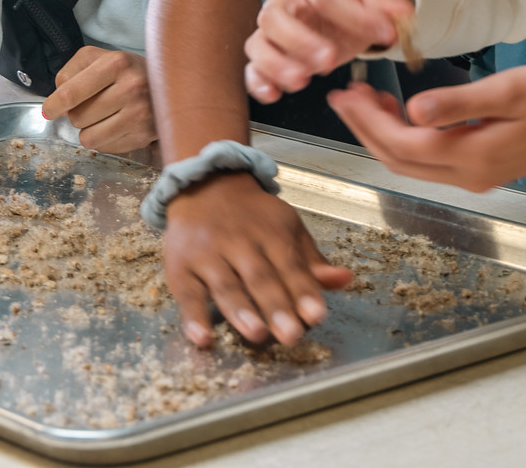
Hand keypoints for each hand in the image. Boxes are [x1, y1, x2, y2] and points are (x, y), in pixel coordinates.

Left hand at [41, 45, 154, 152]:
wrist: (170, 83)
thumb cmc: (126, 71)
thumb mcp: (98, 57)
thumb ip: (70, 73)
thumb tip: (56, 103)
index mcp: (116, 63)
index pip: (70, 93)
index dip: (53, 105)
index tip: (48, 111)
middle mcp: (131, 88)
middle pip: (77, 118)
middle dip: (77, 114)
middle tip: (92, 104)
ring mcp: (140, 114)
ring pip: (88, 138)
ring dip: (89, 129)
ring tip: (103, 116)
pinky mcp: (144, 135)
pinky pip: (104, 148)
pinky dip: (103, 139)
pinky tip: (115, 124)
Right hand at [161, 171, 350, 347]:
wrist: (203, 187)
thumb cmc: (252, 218)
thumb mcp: (287, 229)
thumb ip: (311, 261)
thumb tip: (345, 280)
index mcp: (272, 233)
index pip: (291, 265)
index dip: (303, 291)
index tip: (317, 315)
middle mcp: (240, 242)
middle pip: (260, 278)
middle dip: (276, 307)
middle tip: (291, 335)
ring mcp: (208, 255)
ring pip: (226, 286)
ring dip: (241, 311)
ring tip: (256, 334)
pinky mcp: (180, 267)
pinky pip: (187, 295)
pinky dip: (193, 318)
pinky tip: (202, 339)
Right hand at [244, 0, 414, 102]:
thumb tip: (400, 12)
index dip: (354, 16)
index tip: (385, 33)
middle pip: (274, 16)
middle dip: (300, 42)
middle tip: (330, 59)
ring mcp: (278, 23)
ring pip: (259, 43)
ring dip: (276, 65)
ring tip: (302, 80)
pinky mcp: (277, 48)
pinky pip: (255, 65)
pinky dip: (259, 81)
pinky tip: (274, 94)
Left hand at [326, 66, 525, 192]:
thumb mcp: (509, 91)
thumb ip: (459, 103)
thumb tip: (413, 111)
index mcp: (474, 157)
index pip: (403, 146)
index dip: (369, 123)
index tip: (347, 96)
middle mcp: (469, 175)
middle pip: (399, 161)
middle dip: (365, 130)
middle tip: (344, 97)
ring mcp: (475, 175)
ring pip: (412, 164)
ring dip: (383, 135)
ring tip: (365, 101)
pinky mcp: (482, 168)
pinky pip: (430, 160)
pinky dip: (406, 140)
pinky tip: (402, 114)